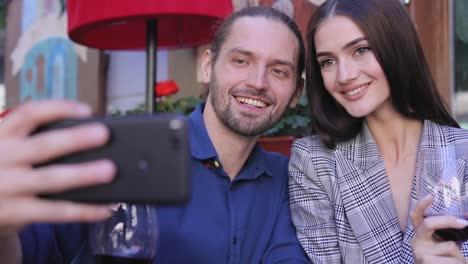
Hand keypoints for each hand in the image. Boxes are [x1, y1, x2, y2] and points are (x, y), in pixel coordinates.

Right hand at [0, 100, 115, 236]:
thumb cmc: (4, 170)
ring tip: (109, 170)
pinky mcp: (13, 212)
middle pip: (42, 146)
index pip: (28, 114)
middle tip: (104, 134)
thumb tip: (88, 138)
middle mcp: (0, 158)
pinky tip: (103, 209)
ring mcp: (5, 187)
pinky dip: (82, 210)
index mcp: (1, 135)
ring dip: (83, 174)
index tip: (86, 110)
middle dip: (75, 139)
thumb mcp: (8, 149)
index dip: (58, 109)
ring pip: (50, 179)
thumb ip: (33, 142)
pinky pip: (54, 212)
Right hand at [410, 196, 467, 263]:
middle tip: (464, 223)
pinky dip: (458, 263)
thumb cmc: (442, 260)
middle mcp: (416, 241)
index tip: (430, 196)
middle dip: (448, 221)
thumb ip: (449, 234)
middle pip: (429, 223)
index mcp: (420, 234)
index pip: (416, 216)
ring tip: (456, 263)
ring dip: (459, 256)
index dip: (421, 205)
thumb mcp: (444, 245)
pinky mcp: (425, 262)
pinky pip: (452, 259)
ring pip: (449, 245)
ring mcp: (420, 252)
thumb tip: (465, 218)